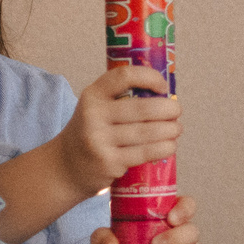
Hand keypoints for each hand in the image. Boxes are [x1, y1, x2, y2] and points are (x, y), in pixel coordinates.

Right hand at [52, 66, 181, 195]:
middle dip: (168, 109)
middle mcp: (93, 115)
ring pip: (146, 133)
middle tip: (177, 111)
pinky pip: (144, 153)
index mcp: (93, 94)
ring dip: (170, 130)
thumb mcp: (95, 108)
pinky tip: (170, 146)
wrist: (65, 167)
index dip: (150, 77)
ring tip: (177, 129)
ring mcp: (99, 140)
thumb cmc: (90, 133)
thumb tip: (164, 96)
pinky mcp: (108, 162)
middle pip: (142, 108)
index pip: (124, 76)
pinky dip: (163, 148)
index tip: (163, 87)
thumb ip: (120, 99)